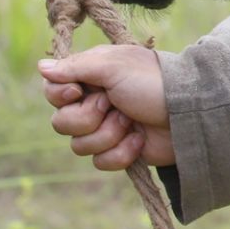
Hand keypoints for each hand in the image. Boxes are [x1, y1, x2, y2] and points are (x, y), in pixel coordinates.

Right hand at [38, 44, 174, 170]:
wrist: (188, 113)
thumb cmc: (153, 81)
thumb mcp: (113, 66)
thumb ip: (75, 67)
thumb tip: (41, 67)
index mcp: (91, 76)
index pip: (53, 91)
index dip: (61, 96)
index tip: (78, 91)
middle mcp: (94, 102)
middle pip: (61, 123)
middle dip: (88, 118)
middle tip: (114, 104)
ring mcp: (106, 128)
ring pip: (79, 146)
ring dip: (108, 135)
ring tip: (131, 121)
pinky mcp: (119, 151)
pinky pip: (100, 162)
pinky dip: (121, 153)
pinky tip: (139, 141)